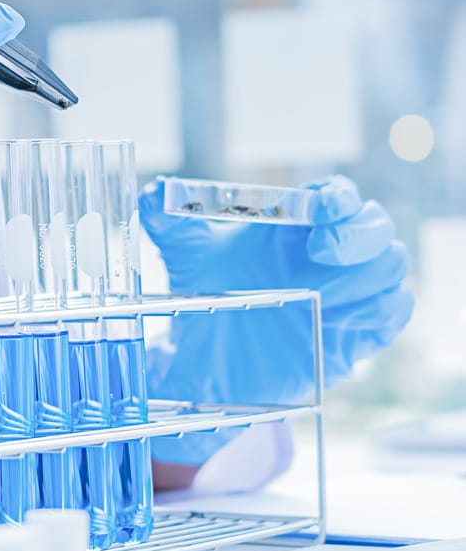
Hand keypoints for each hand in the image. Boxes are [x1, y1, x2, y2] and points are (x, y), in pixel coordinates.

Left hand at [138, 176, 412, 466]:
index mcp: (294, 225)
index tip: (320, 209)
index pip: (336, 197)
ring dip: (366, 275)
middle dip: (358, 235)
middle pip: (376, 226)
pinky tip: (341, 317)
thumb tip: (157, 192)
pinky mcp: (355, 332)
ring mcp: (346, 292)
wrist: (203, 358)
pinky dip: (380, 309)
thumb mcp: (180, 253)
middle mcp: (327, 254)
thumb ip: (167, 218)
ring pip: (391, 267)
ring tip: (322, 292)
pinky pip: (394, 311)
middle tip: (322, 252)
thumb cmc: (202, 293)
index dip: (338, 198)